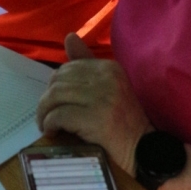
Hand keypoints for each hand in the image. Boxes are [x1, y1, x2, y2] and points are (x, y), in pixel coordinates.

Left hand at [36, 33, 153, 175]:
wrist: (146, 153)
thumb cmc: (126, 123)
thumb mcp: (109, 88)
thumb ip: (88, 63)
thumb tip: (69, 36)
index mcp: (109, 68)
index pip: (69, 68)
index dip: (56, 86)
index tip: (54, 102)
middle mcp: (106, 78)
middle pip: (58, 81)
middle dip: (47, 99)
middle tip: (46, 115)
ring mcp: (102, 98)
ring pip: (55, 96)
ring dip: (44, 112)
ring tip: (45, 124)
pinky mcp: (95, 119)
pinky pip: (59, 115)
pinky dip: (49, 123)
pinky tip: (51, 131)